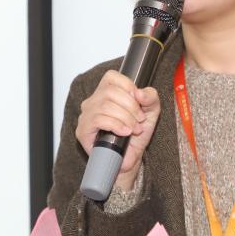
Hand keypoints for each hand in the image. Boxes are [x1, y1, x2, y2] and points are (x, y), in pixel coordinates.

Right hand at [75, 70, 161, 190]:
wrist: (131, 158)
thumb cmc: (136, 134)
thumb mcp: (151, 111)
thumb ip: (150, 97)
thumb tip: (139, 93)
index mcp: (106, 92)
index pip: (111, 77)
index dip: (128, 86)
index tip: (139, 101)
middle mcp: (93, 101)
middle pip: (109, 92)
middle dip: (130, 106)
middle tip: (139, 119)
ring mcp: (86, 115)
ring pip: (105, 106)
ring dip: (125, 118)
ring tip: (134, 129)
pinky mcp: (83, 130)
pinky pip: (98, 120)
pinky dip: (115, 125)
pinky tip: (124, 132)